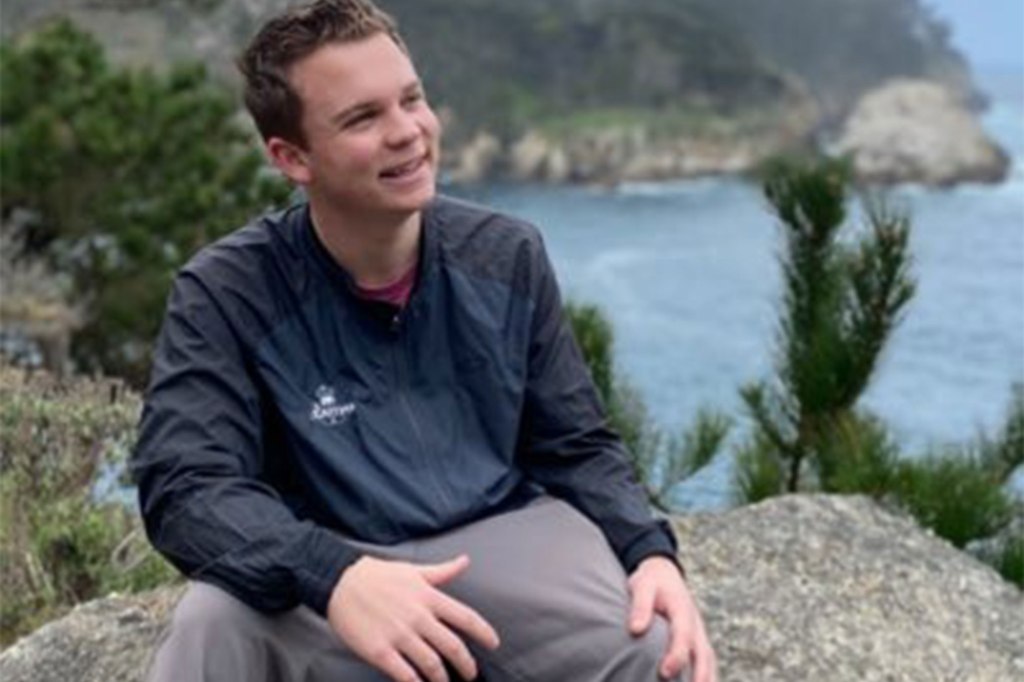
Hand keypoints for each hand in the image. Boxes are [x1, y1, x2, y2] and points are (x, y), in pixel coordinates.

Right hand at [327, 554, 499, 681]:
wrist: (340, 582)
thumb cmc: (376, 575)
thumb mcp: (413, 570)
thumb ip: (442, 571)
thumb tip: (465, 561)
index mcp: (428, 596)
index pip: (466, 617)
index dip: (484, 633)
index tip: (493, 644)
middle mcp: (418, 617)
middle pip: (453, 646)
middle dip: (467, 664)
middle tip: (471, 674)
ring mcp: (399, 635)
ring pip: (432, 664)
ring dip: (442, 678)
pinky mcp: (380, 651)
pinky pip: (405, 674)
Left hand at [627, 556, 716, 681]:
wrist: (663, 572)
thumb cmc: (650, 581)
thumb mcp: (642, 586)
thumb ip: (640, 606)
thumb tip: (635, 630)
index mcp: (682, 609)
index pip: (683, 635)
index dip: (676, 655)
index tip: (665, 673)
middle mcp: (696, 624)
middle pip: (703, 654)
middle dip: (698, 676)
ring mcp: (699, 634)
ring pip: (709, 661)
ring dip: (706, 679)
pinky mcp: (697, 642)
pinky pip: (707, 662)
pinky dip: (707, 676)